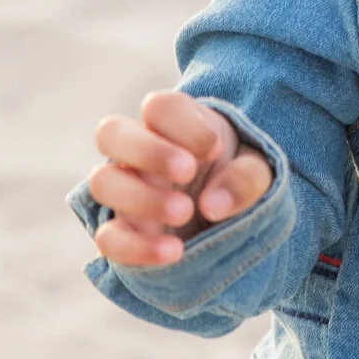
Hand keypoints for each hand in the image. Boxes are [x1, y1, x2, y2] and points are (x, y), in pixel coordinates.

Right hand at [88, 90, 272, 267]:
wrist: (230, 220)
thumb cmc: (238, 178)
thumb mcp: (257, 172)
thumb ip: (245, 178)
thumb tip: (212, 205)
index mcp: (172, 123)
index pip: (159, 107)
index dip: (184, 125)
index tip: (215, 150)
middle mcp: (138, 151)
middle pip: (110, 132)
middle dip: (147, 151)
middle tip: (187, 171)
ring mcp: (124, 190)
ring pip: (102, 182)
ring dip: (141, 198)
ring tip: (186, 211)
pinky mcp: (122, 232)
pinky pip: (107, 238)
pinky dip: (136, 247)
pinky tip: (175, 251)